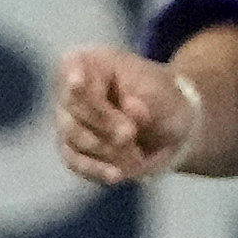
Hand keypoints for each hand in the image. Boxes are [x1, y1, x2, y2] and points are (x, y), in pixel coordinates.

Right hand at [52, 44, 198, 186]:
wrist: (169, 130)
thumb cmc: (163, 101)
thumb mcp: (163, 93)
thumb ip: (148, 99)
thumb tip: (130, 107)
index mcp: (91, 62)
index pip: (75, 71)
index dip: (77, 81)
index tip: (77, 82)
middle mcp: (70, 89)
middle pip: (73, 109)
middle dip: (104, 125)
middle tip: (130, 135)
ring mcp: (68, 120)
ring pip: (73, 137)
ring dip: (106, 149)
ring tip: (136, 154)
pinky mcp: (72, 149)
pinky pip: (75, 161)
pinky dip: (96, 169)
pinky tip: (116, 175)